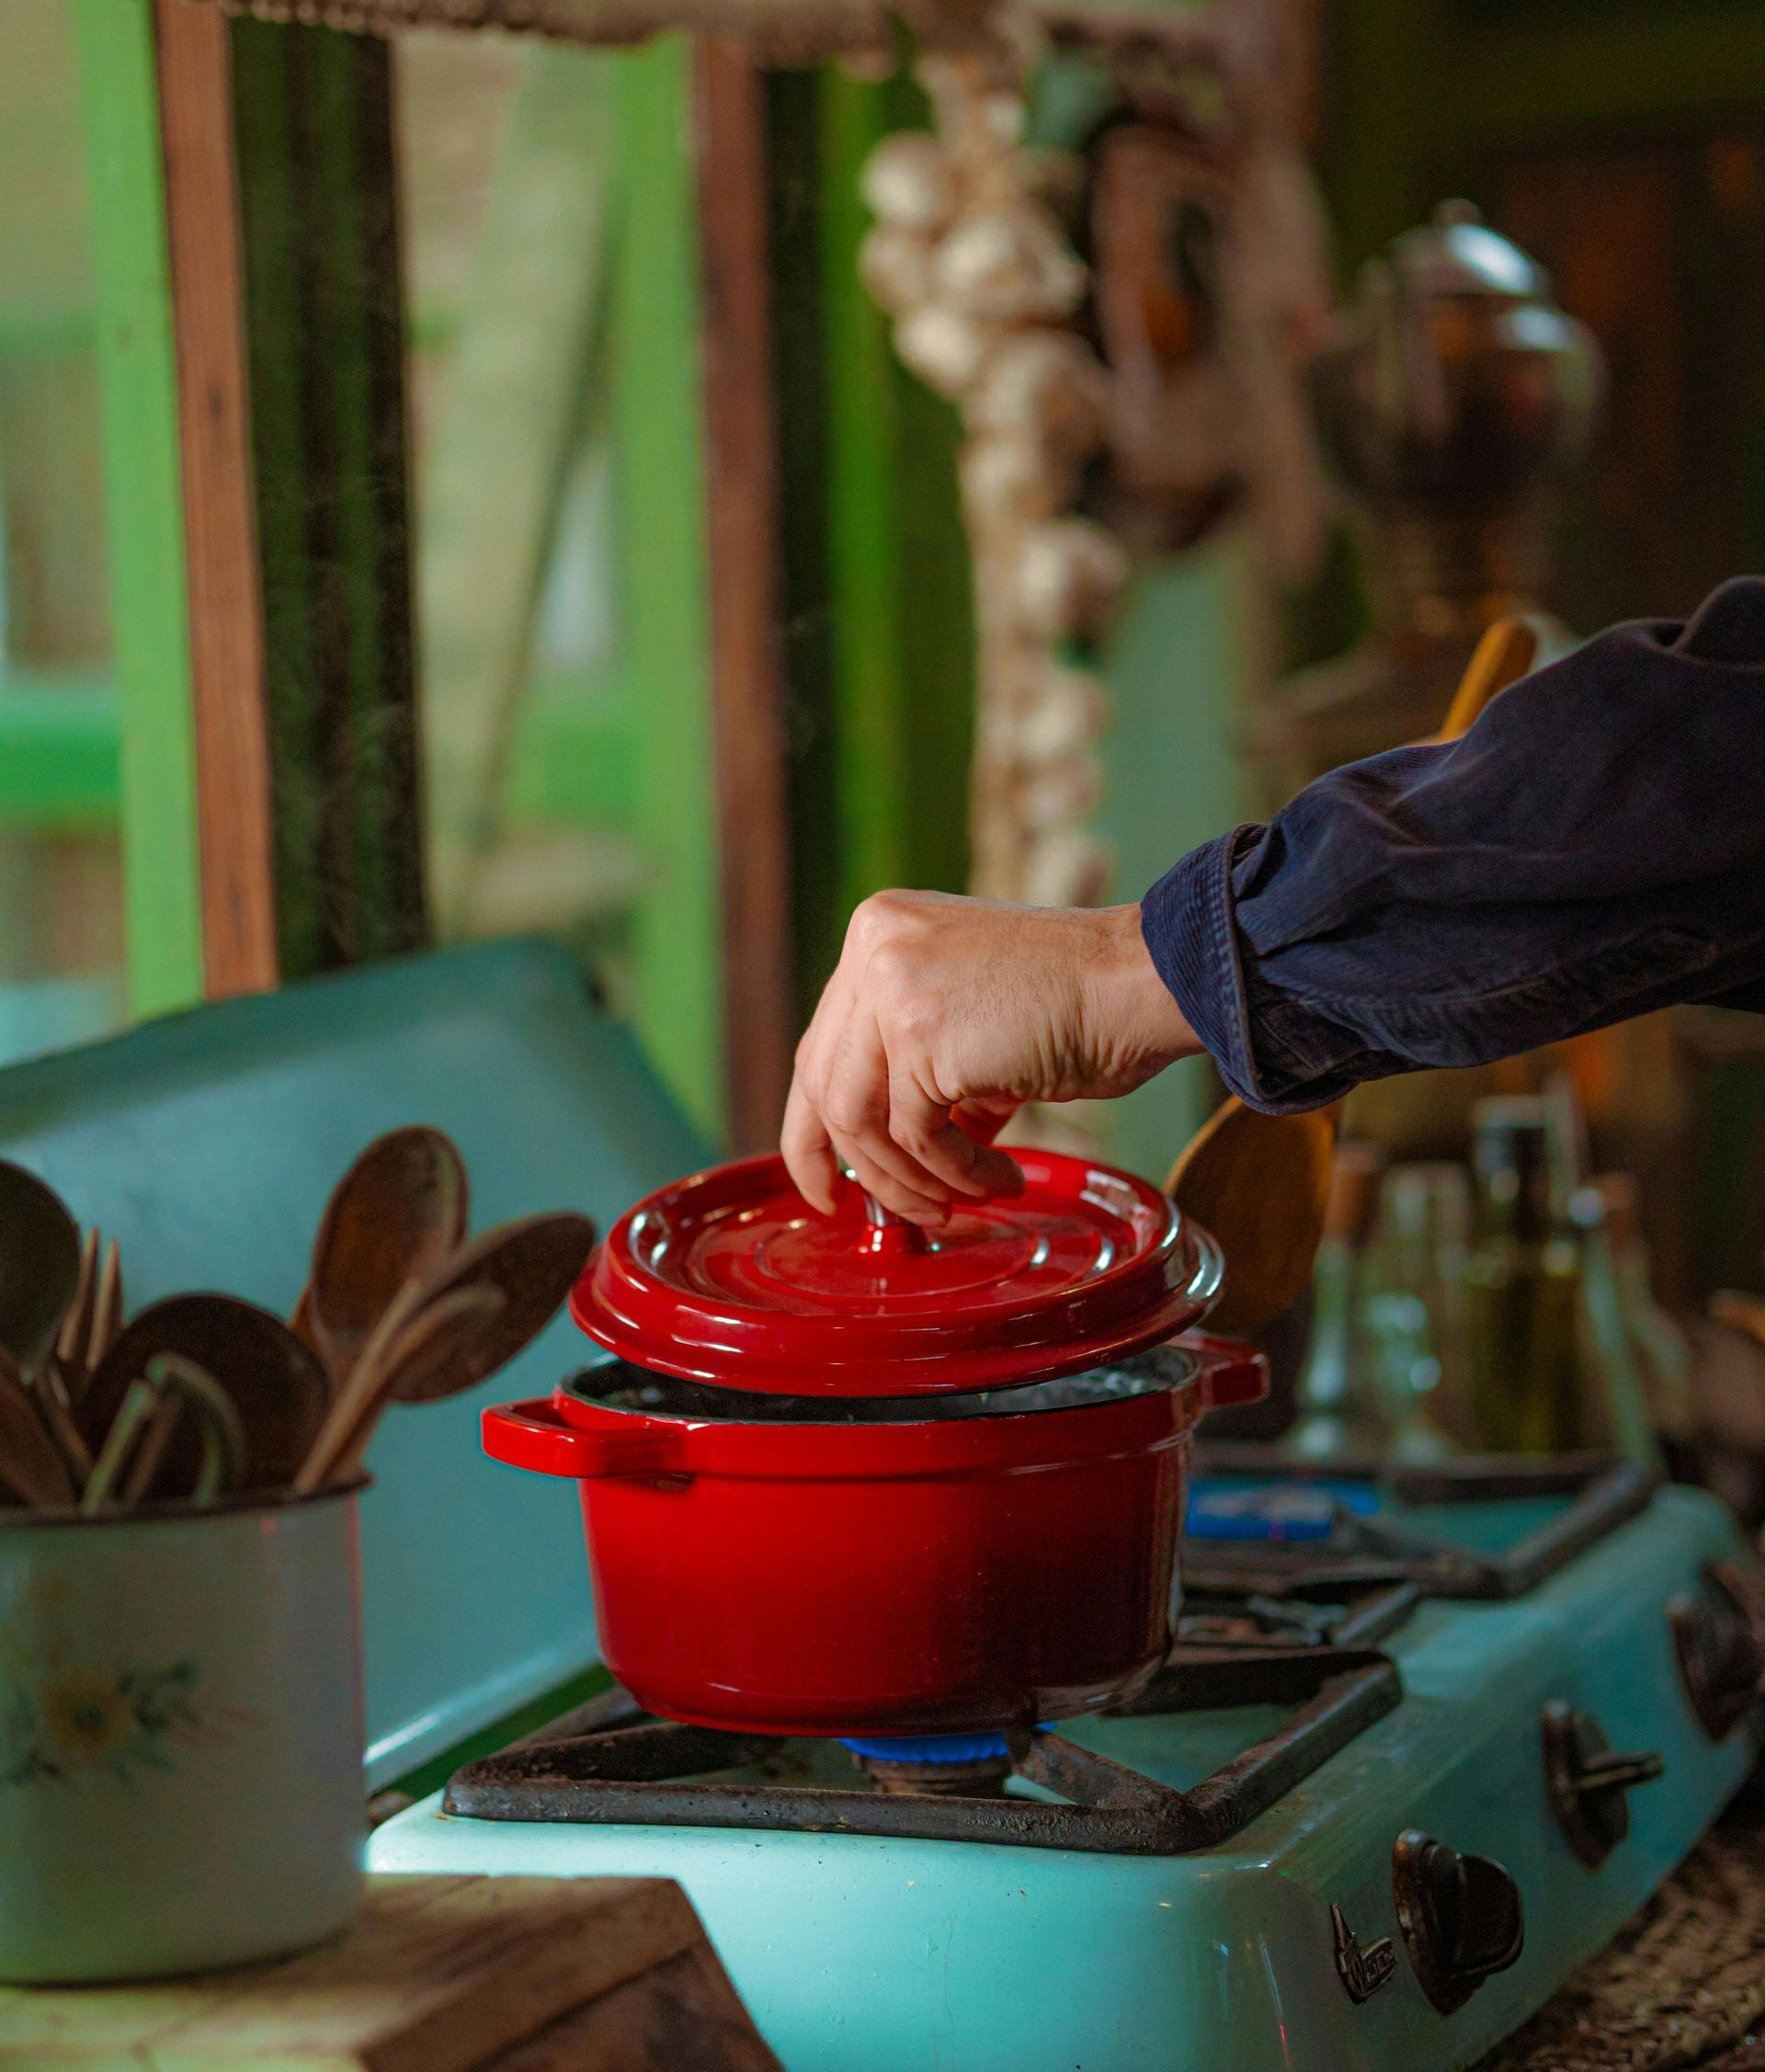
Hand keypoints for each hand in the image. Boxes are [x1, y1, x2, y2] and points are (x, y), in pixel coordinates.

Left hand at [782, 891, 1199, 1223]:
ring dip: (908, 1180)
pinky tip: (998, 1179)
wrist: (1141, 980)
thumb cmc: (1078, 1002)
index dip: (817, 1125)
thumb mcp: (971, 1022)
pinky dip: (955, 1172)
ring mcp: (891, 988)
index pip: (822, 1044)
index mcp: (878, 932)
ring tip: (960, 1203)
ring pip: (858, 1120)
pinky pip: (915, 1135)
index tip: (829, 1176)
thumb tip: (886, 1153)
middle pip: (821, 1083)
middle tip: (877, 1213)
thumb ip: (919, 1067)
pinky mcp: (922, 1034)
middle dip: (848, 1165)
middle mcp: (872, 949)